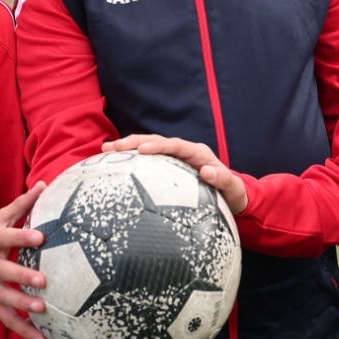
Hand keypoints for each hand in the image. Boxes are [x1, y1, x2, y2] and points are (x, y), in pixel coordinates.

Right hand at [0, 184, 48, 338]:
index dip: (22, 237)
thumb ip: (21, 205)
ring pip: (4, 299)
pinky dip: (22, 330)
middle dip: (22, 277)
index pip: (6, 237)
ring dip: (22, 306)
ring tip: (42, 311)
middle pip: (4, 272)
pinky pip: (6, 318)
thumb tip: (43, 185)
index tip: (41, 236)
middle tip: (43, 281)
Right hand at [103, 135, 248, 213]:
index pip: (174, 145)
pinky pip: (147, 162)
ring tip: (105, 151)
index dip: (157, 146)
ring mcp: (174, 159)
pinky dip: (130, 161)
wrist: (232, 196)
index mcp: (197, 154)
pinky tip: (112, 166)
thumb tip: (208, 171)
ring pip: (147, 149)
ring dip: (127, 149)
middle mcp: (184, 152)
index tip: (141, 150)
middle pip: (155, 142)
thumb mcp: (232, 189)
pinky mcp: (167, 168)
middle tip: (112, 148)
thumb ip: (223, 179)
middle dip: (133, 142)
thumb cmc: (233, 193)